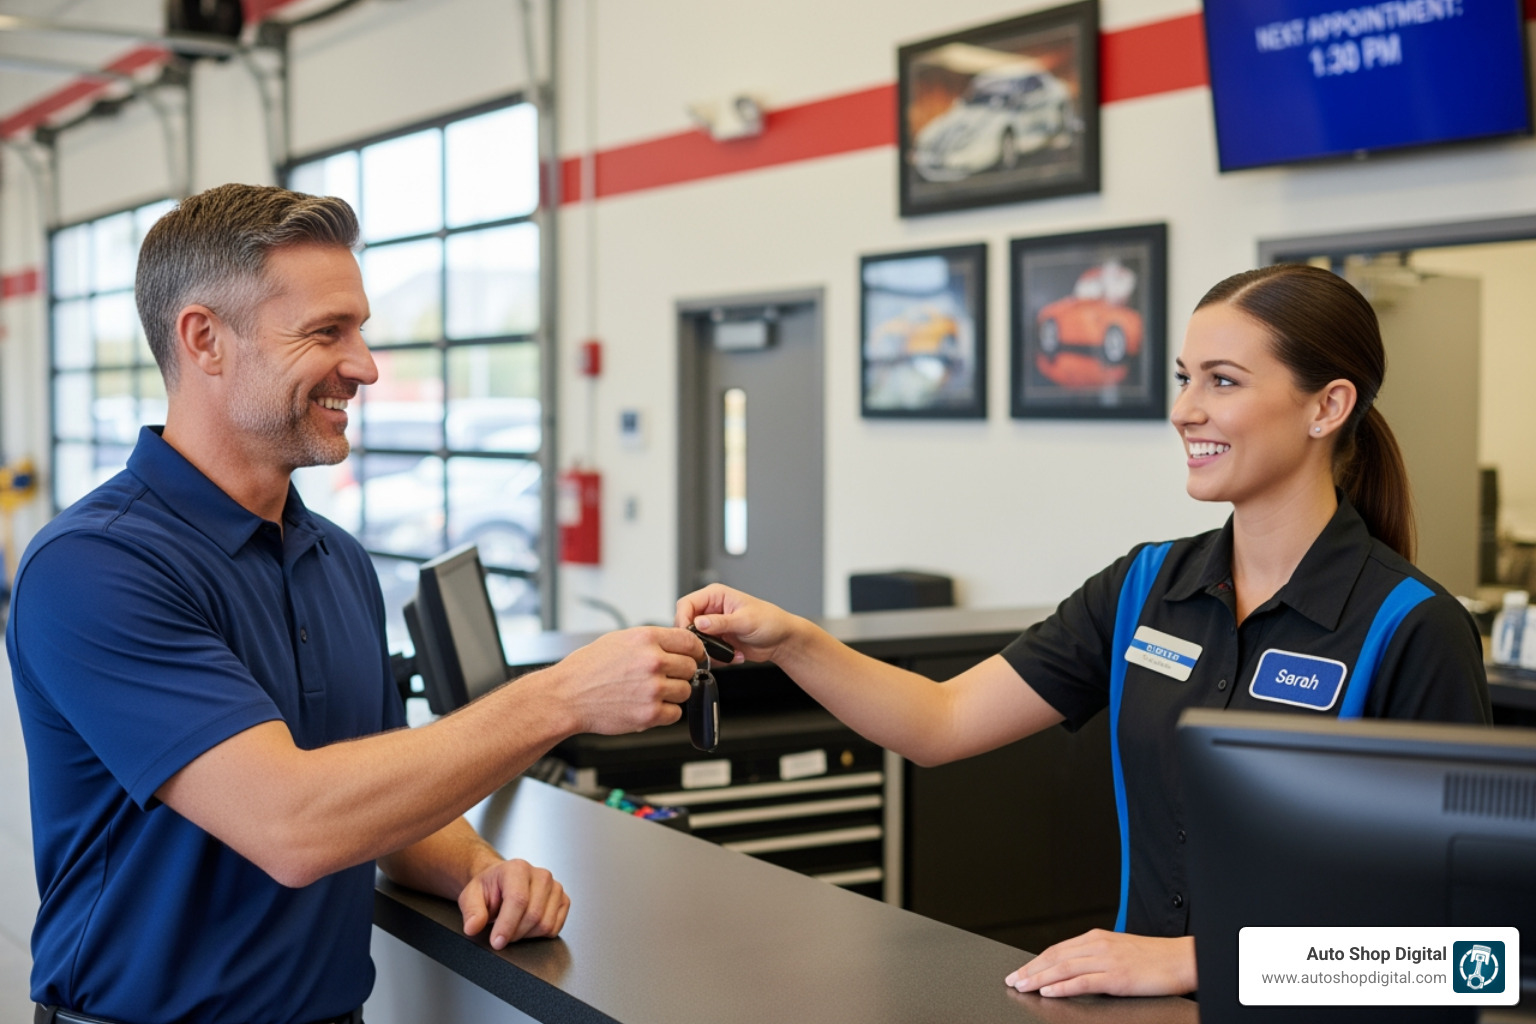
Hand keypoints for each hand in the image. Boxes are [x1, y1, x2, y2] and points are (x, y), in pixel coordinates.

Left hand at [458, 857, 569, 948]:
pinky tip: (527, 925)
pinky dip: (539, 934)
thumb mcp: (471, 896)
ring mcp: (555, 887)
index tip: (497, 942)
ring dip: (526, 935)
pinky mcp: (564, 900)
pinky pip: (555, 928)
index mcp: (517, 869)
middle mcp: (541, 875)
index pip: (518, 900)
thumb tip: (473, 927)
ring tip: (513, 926)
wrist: (502, 883)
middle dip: (515, 933)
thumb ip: (472, 911)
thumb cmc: (489, 888)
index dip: (507, 925)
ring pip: (545, 924)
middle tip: (501, 935)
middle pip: (533, 915)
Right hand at [552, 626, 700, 734]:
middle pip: (690, 667)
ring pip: (685, 690)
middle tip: (664, 677)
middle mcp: (652, 661)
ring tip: (651, 692)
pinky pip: (675, 713)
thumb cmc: (587, 669)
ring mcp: (653, 688)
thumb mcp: (618, 640)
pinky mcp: (650, 714)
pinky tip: (648, 705)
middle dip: (680, 673)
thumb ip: (650, 642)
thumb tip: (675, 644)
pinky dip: (665, 712)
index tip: (693, 656)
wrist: (567, 696)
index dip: (694, 650)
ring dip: (673, 693)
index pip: (690, 642)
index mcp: (646, 639)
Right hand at [675, 584, 802, 663]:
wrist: (781, 640)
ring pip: (694, 640)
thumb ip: (721, 622)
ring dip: (708, 650)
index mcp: (716, 595)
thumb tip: (699, 622)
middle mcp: (711, 610)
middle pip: (686, 623)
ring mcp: (713, 627)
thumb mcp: (745, 620)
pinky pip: (706, 652)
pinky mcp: (717, 641)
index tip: (688, 634)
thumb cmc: (770, 621)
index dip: (683, 619)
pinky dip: (718, 657)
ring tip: (727, 652)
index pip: (686, 604)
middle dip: (695, 638)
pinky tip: (734, 654)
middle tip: (706, 648)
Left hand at [1005, 930, 1196, 997]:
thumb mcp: (1119, 950)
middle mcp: (1098, 945)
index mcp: (1097, 938)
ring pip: (1063, 968)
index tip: (1021, 970)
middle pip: (1055, 957)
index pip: (1058, 949)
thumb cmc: (1154, 957)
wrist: (1182, 959)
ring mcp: (1106, 961)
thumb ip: (1097, 956)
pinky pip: (1083, 982)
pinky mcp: (1116, 977)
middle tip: (1013, 980)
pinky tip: (1048, 992)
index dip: (1036, 960)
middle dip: (1030, 969)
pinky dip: (1062, 987)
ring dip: (1039, 978)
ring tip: (1023, 986)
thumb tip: (1075, 968)